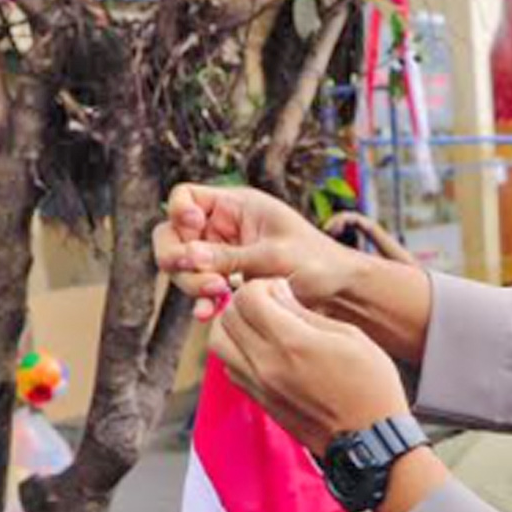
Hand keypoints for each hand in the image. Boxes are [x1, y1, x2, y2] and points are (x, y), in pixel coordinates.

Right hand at [154, 184, 371, 317]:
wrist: (338, 292)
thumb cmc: (315, 262)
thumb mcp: (273, 257)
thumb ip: (230, 257)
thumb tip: (187, 256)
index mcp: (235, 205)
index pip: (184, 197)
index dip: (180, 214)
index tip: (194, 230)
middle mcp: (223, 227)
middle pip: (173, 234)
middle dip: (179, 259)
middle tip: (205, 282)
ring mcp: (221, 255)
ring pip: (182, 266)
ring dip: (191, 283)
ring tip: (216, 298)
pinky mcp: (225, 281)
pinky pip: (198, 289)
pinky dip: (199, 301)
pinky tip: (206, 314)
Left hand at [209, 278, 409, 453]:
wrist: (370, 439)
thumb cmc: (370, 385)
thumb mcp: (348, 335)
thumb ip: (305, 313)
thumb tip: (277, 294)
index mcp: (292, 342)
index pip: (247, 298)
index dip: (262, 286)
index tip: (280, 290)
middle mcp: (267, 364)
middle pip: (226, 319)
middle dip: (244, 303)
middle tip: (268, 304)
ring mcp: (260, 387)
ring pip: (219, 344)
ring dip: (234, 328)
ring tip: (260, 326)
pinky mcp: (260, 402)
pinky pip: (230, 369)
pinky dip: (237, 352)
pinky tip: (263, 351)